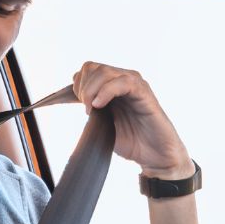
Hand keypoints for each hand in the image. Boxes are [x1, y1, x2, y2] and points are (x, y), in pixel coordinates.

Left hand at [72, 61, 192, 178]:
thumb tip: (71, 92)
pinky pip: (123, 82)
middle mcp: (123, 80)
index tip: (80, 106)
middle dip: (83, 88)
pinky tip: (100, 106)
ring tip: (92, 110)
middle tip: (86, 110)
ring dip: (91, 90)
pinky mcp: (144, 92)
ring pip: (104, 71)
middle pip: (93, 67)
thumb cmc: (131, 141)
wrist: (154, 156)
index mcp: (113, 85)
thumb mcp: (102, 123)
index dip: (78, 85)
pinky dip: (106, 91)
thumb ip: (90, 106)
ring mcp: (135, 84)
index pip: (88, 69)